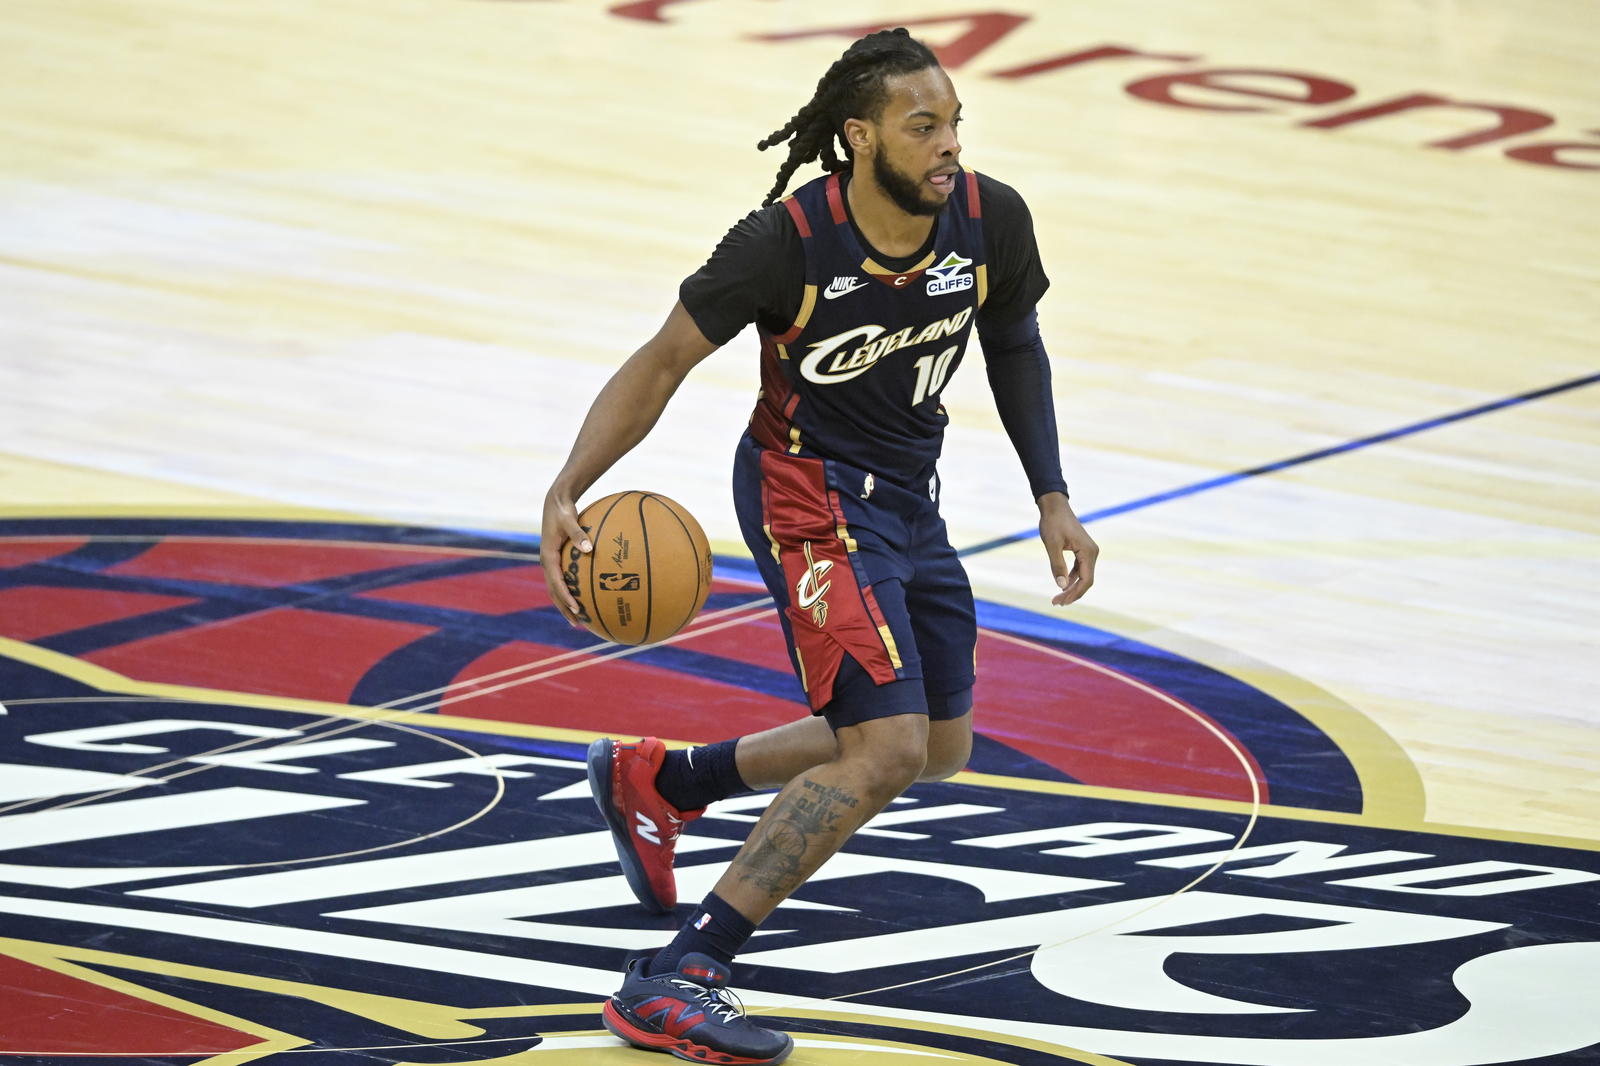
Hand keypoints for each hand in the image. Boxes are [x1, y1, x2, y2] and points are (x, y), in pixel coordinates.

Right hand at [539, 486, 591, 626]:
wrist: (555, 502)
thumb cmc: (563, 510)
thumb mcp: (570, 519)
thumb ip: (578, 534)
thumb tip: (589, 548)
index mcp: (548, 556)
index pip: (556, 582)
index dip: (566, 597)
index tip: (577, 608)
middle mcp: (547, 562)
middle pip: (554, 591)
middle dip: (564, 608)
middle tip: (577, 623)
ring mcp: (551, 562)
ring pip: (556, 588)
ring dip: (565, 603)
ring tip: (578, 617)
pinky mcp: (556, 559)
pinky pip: (562, 579)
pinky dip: (569, 590)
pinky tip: (583, 596)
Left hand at [1038, 492, 1096, 605]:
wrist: (1054, 506)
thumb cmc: (1052, 523)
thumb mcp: (1051, 544)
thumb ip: (1057, 565)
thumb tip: (1061, 586)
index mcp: (1088, 552)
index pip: (1086, 580)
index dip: (1074, 593)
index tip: (1060, 601)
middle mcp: (1092, 552)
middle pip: (1086, 580)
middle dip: (1072, 593)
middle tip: (1056, 603)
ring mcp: (1089, 551)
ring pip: (1083, 576)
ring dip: (1072, 588)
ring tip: (1058, 598)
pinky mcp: (1083, 550)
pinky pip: (1080, 569)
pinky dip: (1071, 578)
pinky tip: (1062, 585)